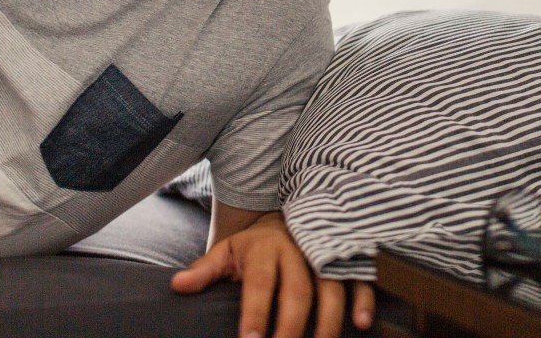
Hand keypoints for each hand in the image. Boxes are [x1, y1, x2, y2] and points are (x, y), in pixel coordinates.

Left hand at [171, 212, 374, 337]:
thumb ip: (205, 270)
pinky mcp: (345, 257)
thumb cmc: (253, 245)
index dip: (255, 312)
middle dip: (291, 325)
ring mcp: (324, 252)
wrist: (285, 215)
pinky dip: (363, 299)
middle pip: (297, 289)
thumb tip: (178, 285)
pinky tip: (362, 324)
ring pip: (330, 286)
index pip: (259, 283)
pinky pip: (358, 276)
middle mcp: (297, 249)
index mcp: (265, 248)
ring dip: (328, 319)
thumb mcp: (226, 251)